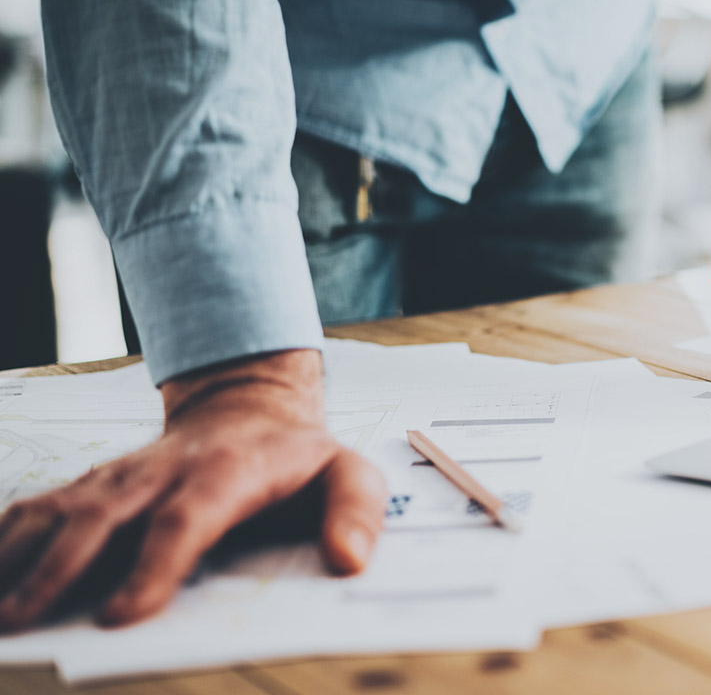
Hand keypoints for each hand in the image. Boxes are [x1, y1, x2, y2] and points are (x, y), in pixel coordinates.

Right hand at [0, 349, 384, 630]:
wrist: (251, 406)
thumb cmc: (300, 455)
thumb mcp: (349, 472)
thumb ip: (357, 512)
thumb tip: (349, 561)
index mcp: (227, 472)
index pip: (185, 520)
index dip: (153, 566)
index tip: (122, 615)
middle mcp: (162, 472)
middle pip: (103, 519)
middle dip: (59, 570)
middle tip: (23, 621)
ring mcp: (121, 477)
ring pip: (58, 513)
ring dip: (17, 559)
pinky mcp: (92, 485)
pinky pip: (36, 508)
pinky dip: (3, 538)